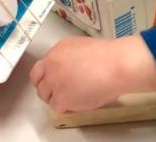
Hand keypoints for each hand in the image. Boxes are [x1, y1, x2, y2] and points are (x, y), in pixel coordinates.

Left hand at [29, 35, 155, 112]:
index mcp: (58, 49)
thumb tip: (69, 70)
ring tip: (75, 97)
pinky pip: (58, 108)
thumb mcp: (84, 48)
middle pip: (39, 82)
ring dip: (58, 99)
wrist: (116, 65)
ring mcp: (54, 81)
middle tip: (61, 92)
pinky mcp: (61, 97)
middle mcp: (52, 64)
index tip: (54, 81)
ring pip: (47, 97)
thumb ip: (70, 58)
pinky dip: (68, 108)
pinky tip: (79, 103)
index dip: (48, 76)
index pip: (41, 67)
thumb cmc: (110, 57)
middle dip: (48, 89)